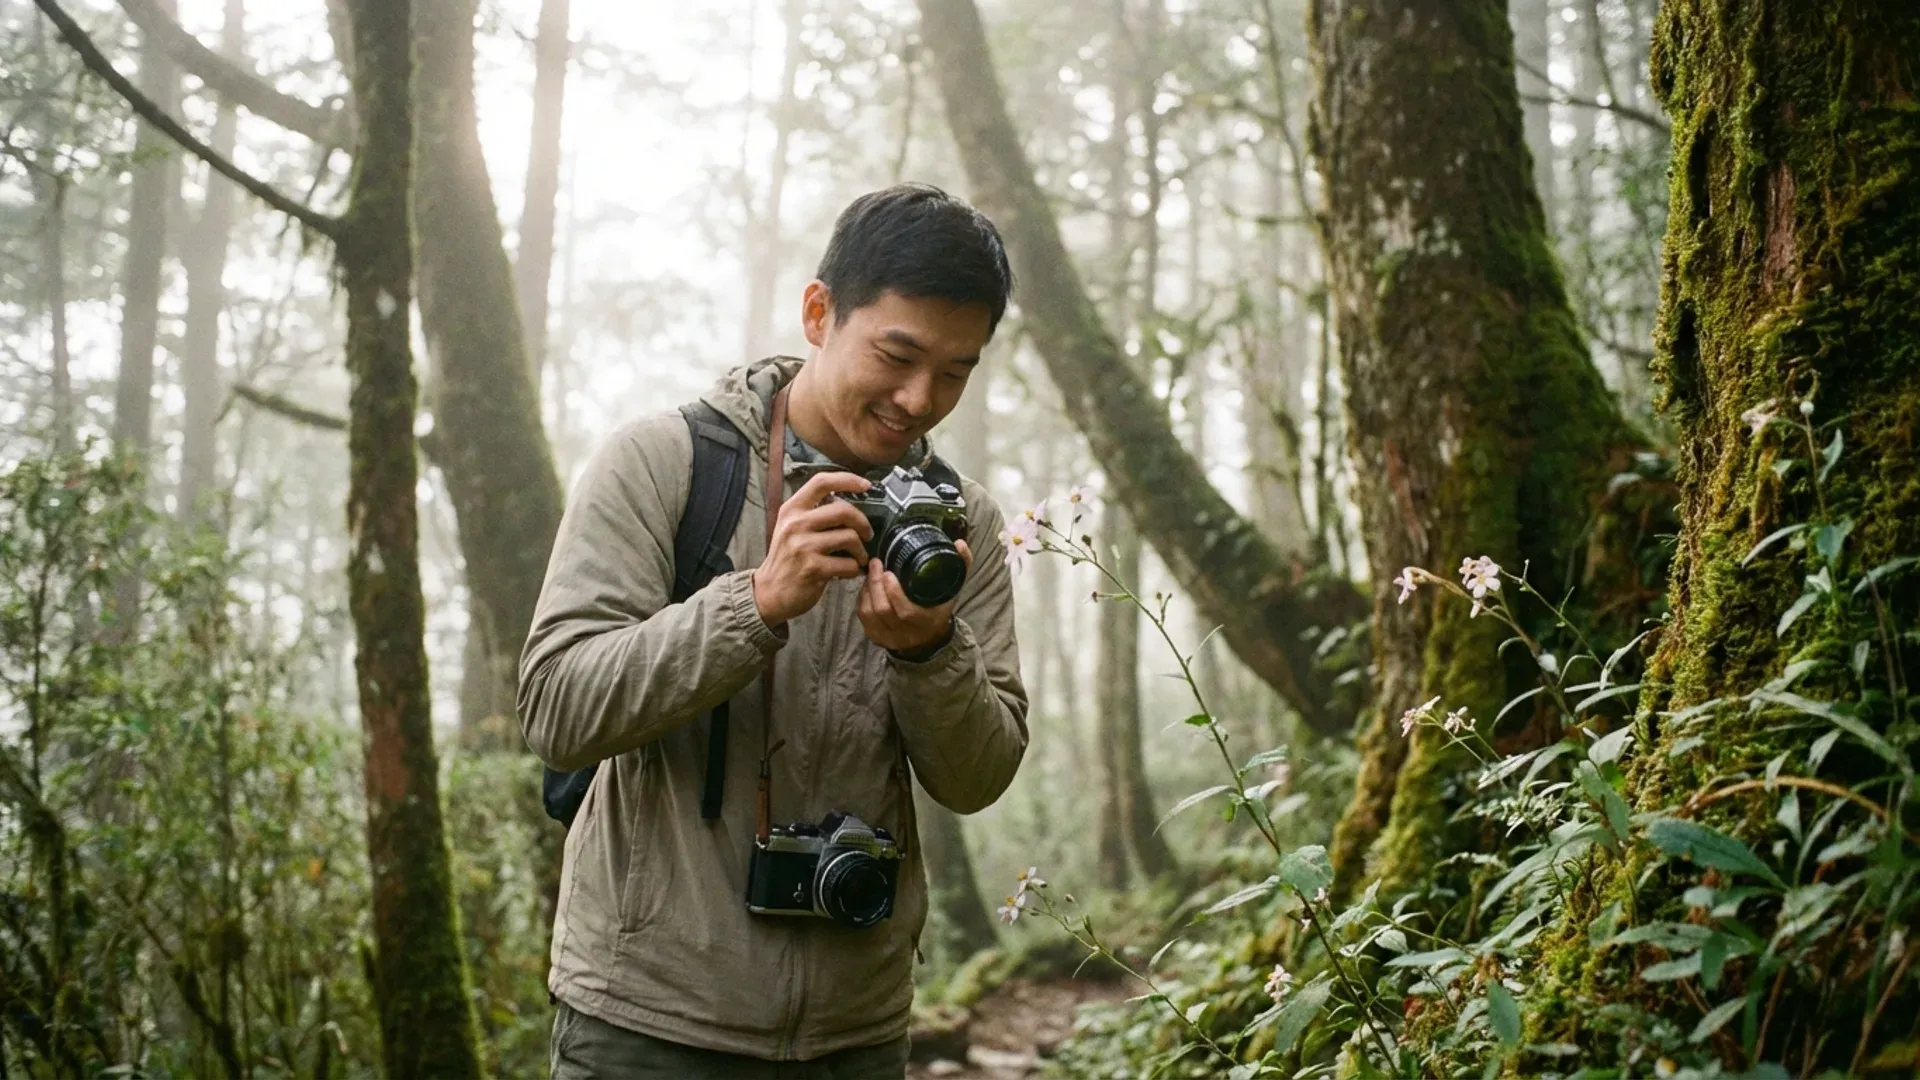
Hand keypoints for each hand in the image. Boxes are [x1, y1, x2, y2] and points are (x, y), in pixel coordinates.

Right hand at [752, 472, 874, 626]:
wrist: (768, 592)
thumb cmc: (786, 559)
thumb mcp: (790, 528)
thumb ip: (812, 512)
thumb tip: (846, 501)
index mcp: (792, 509)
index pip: (822, 482)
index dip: (848, 480)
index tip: (865, 486)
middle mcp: (796, 524)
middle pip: (843, 509)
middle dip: (863, 523)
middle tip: (867, 534)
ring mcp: (803, 546)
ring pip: (849, 537)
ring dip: (861, 550)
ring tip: (858, 557)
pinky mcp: (813, 568)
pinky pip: (848, 563)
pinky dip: (854, 569)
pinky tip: (848, 572)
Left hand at [858, 540, 971, 654]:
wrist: (929, 637)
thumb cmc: (939, 607)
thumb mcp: (952, 589)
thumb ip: (960, 565)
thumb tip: (959, 543)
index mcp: (927, 622)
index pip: (907, 612)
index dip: (895, 593)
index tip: (889, 572)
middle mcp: (907, 634)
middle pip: (883, 611)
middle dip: (876, 584)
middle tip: (876, 564)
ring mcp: (889, 638)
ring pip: (869, 613)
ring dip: (868, 589)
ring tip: (872, 572)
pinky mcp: (876, 637)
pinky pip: (862, 617)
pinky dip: (862, 598)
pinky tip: (867, 586)